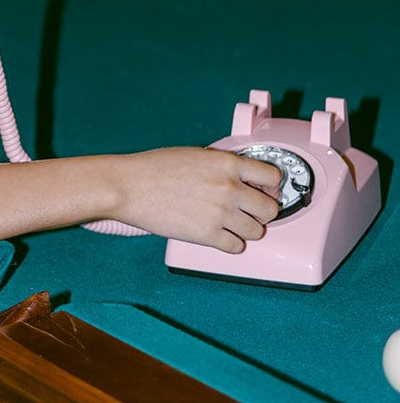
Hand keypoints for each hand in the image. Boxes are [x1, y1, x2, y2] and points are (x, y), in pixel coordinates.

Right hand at [115, 146, 281, 251]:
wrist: (129, 186)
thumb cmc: (155, 168)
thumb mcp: (197, 155)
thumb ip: (223, 166)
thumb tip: (243, 179)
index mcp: (227, 163)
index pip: (272, 176)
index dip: (271, 186)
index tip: (267, 190)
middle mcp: (229, 187)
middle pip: (270, 209)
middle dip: (262, 211)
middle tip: (250, 211)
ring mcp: (220, 213)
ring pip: (256, 231)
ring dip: (247, 229)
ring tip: (232, 224)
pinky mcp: (207, 235)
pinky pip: (237, 247)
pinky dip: (231, 244)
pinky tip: (221, 236)